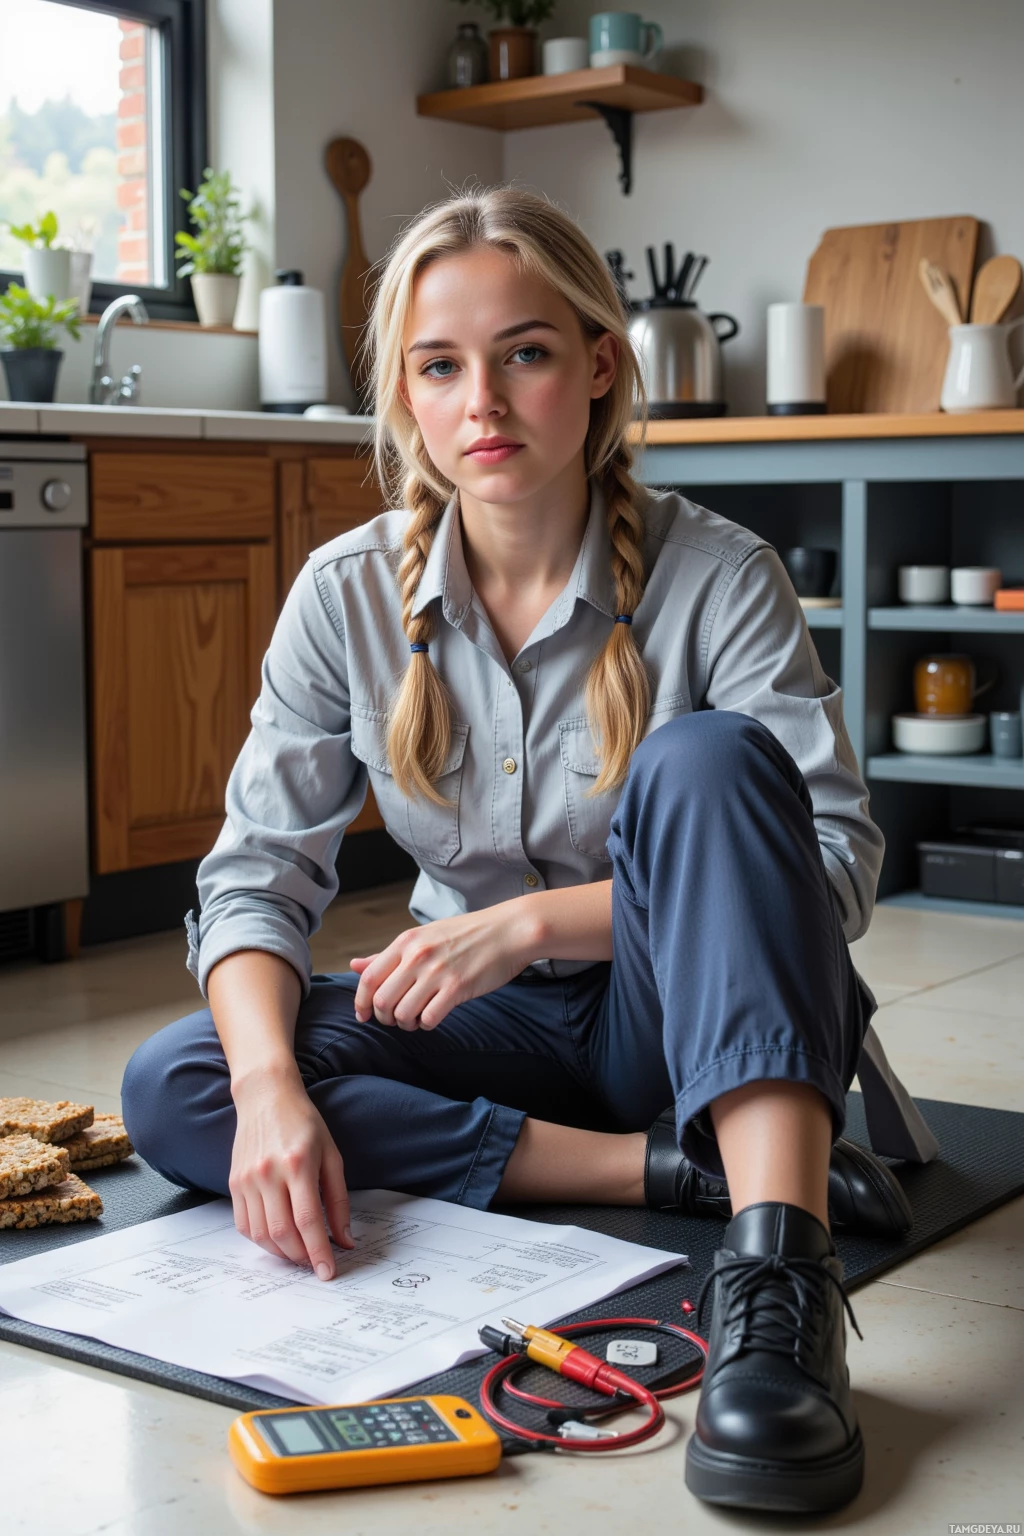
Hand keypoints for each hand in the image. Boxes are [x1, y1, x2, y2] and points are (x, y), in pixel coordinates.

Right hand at [229, 1067, 353, 1278]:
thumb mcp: (332, 1155)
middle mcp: (268, 1173)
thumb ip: (339, 1200)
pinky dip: (261, 1240)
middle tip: (315, 1262)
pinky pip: (244, 1225)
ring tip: (299, 1253)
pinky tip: (277, 1238)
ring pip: (261, 1235)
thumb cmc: (304, 1123)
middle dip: (302, 1257)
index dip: (319, 1252)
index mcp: (298, 1164)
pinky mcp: (233, 1182)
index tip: (328, 1272)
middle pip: (283, 1233)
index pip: (308, 1221)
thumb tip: (345, 1239)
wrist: (266, 1096)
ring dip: (282, 1253)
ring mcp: (247, 1179)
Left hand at [351, 903, 537, 1030]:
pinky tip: (433, 1017)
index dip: (360, 1002)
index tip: (363, 1015)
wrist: (509, 931)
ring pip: (402, 1013)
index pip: (368, 979)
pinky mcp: (457, 988)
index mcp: (406, 942)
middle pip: (382, 1000)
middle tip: (395, 1019)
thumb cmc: (466, 934)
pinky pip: (428, 1018)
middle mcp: (417, 956)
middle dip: (383, 1018)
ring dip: (405, 1023)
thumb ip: (388, 955)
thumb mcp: (423, 937)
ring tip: (415, 1019)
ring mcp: (437, 972)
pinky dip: (426, 1024)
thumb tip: (354, 966)